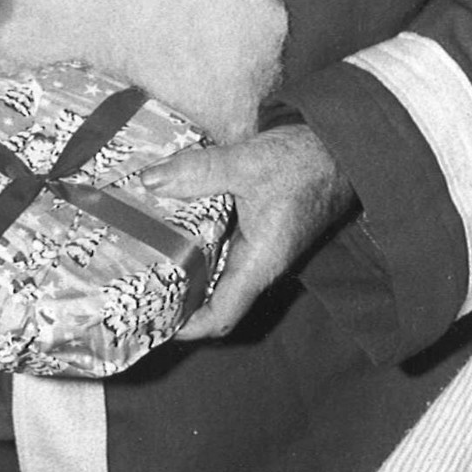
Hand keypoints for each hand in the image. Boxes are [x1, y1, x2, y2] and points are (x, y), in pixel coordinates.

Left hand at [140, 124, 354, 339]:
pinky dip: (194, 241)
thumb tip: (150, 181)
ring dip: (182, 267)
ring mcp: (257, 246)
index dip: (186, 327)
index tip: (152, 322)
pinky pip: (220, 245)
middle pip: (212, 298)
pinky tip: (169, 223)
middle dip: (175, 298)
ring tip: (141, 256)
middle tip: (134, 286)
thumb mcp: (248, 164)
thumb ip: (200, 171)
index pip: (221, 316)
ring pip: (214, 270)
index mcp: (259, 263)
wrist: (337, 144)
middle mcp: (258, 262)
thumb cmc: (305, 162)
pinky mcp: (255, 227)